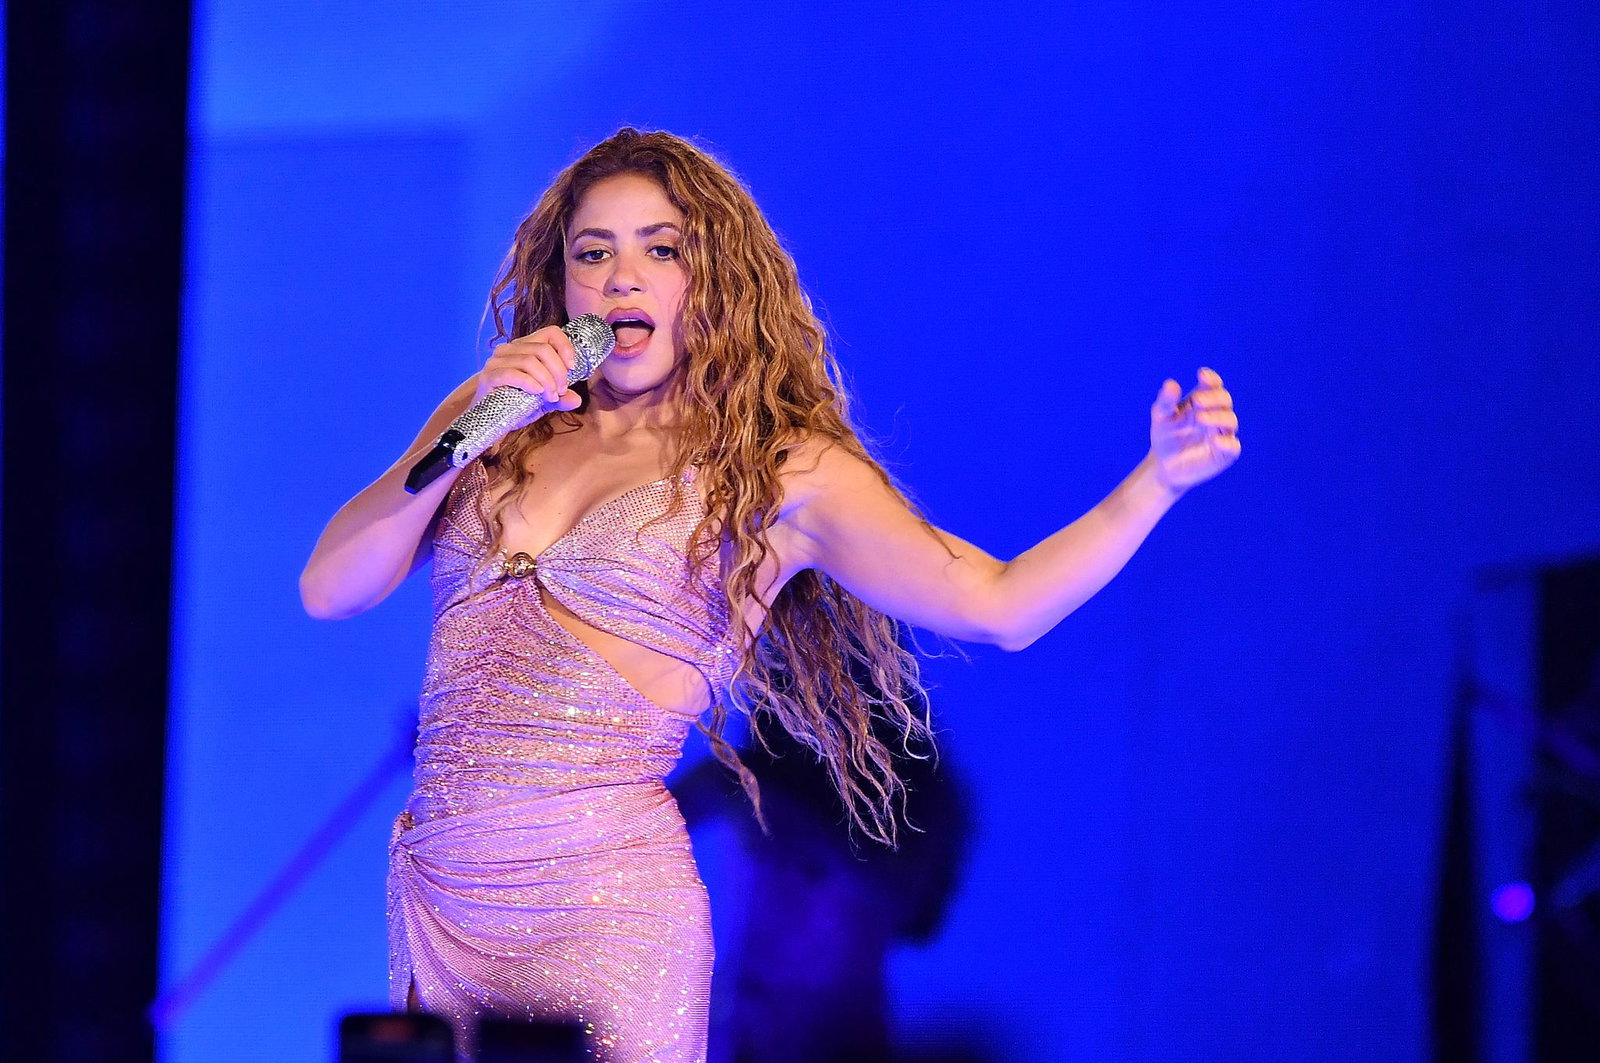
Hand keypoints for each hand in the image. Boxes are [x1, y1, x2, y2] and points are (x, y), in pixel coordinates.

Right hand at [473, 324, 583, 428]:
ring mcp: (497, 361)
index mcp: (526, 346)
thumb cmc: (517, 404)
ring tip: (551, 397)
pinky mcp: (489, 376)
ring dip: (547, 380)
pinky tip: (537, 392)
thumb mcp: (545, 401)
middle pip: (543, 349)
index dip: (565, 347)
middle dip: (558, 371)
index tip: (572, 368)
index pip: (551, 332)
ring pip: (530, 361)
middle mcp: (510, 349)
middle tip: (561, 391)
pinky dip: (529, 383)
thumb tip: (576, 399)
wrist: (490, 419)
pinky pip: (513, 374)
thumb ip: (561, 398)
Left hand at [1149, 367, 1240, 492]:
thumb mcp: (1161, 417)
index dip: (1211, 379)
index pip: (1213, 385)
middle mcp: (1216, 414)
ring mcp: (1222, 434)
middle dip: (1213, 398)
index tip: (1202, 375)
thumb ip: (1165, 401)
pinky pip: (1233, 447)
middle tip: (1198, 401)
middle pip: (1224, 400)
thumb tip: (1171, 384)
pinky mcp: (1225, 454)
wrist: (1163, 465)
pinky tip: (1215, 441)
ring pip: (1230, 421)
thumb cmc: (1165, 436)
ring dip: (1218, 417)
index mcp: (1202, 401)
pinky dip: (1226, 443)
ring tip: (1200, 418)